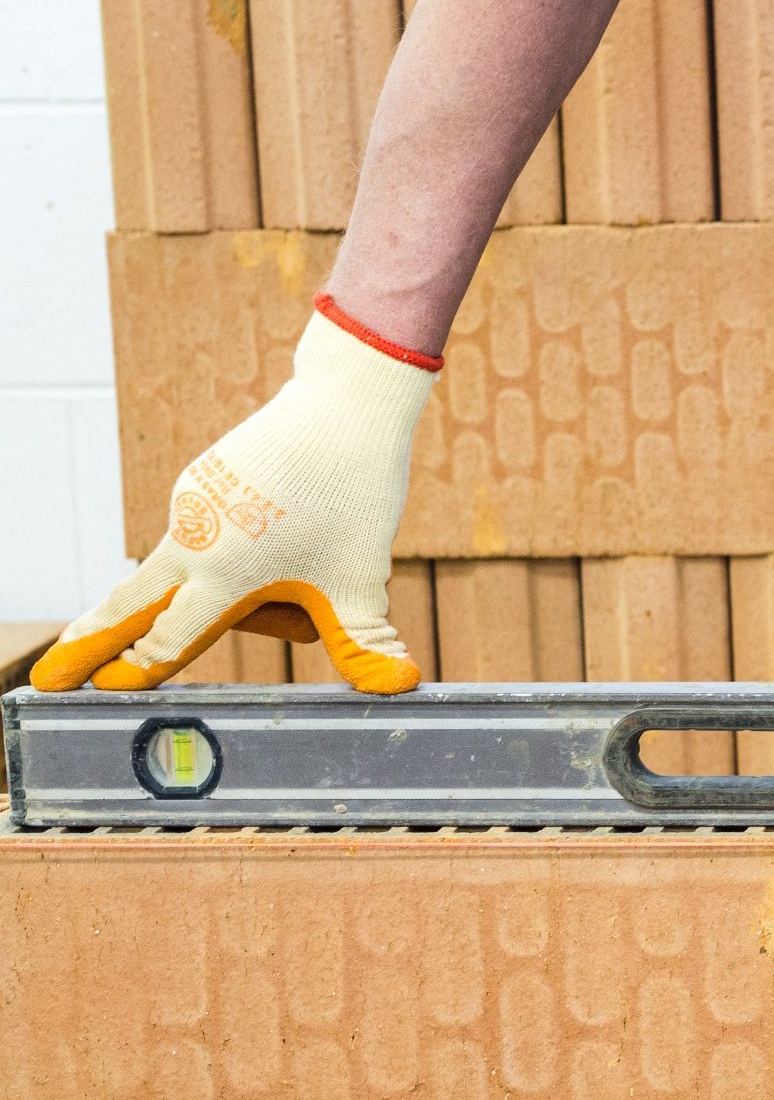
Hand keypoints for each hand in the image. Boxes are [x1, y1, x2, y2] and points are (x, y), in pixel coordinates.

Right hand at [34, 303, 436, 693]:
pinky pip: (216, 537)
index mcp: (222, 573)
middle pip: (132, 604)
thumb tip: (400, 689)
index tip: (99, 690)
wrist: (343, 408)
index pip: (170, 638)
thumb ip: (364, 642)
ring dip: (239, 591)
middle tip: (47, 676)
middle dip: (90, 642)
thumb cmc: (353, 497)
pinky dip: (249, 554)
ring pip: (196, 571)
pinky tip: (305, 527)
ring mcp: (191, 506)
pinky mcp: (202, 481)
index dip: (138, 668)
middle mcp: (192, 540)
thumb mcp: (361, 580)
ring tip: (315, 550)